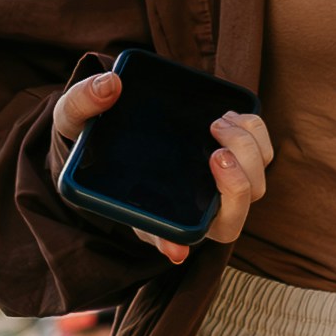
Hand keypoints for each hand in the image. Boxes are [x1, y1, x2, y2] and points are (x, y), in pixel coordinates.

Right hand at [46, 64, 272, 253]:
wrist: (114, 125)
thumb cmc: (94, 137)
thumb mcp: (73, 123)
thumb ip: (82, 107)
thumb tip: (109, 87)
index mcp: (153, 216)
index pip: (171, 239)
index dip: (175, 243)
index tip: (176, 247)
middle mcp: (190, 209)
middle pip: (232, 217)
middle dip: (235, 185)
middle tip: (213, 150)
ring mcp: (215, 186)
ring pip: (256, 185)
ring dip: (248, 153)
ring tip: (217, 123)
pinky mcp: (234, 159)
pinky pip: (263, 154)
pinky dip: (256, 133)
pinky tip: (230, 115)